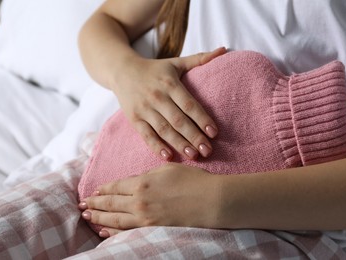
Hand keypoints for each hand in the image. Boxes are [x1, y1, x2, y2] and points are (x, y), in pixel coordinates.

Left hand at [79, 163, 220, 237]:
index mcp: (141, 183)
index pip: (115, 187)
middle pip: (110, 203)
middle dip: (94, 204)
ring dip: (98, 218)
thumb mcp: (167, 170)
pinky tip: (104, 231)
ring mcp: (144, 218)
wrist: (210, 201)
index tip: (93, 191)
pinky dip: (112, 232)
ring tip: (87, 217)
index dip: (102, 189)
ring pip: (114, 219)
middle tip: (82, 206)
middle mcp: (138, 202)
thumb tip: (134, 182)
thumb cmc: (192, 181)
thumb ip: (146, 176)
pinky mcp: (152, 230)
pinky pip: (126, 232)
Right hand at [112, 47, 226, 160]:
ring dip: (179, 144)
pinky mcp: (134, 119)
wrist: (121, 70)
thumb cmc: (155, 69)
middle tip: (208, 150)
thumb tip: (224, 50)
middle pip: (178, 120)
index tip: (214, 132)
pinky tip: (168, 156)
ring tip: (193, 155)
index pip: (188, 104)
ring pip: (163, 130)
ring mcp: (144, 109)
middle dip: (194, 136)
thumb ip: (200, 59)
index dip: (202, 118)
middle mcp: (157, 96)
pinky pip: (146, 135)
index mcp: (169, 83)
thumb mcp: (176, 62)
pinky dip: (156, 146)